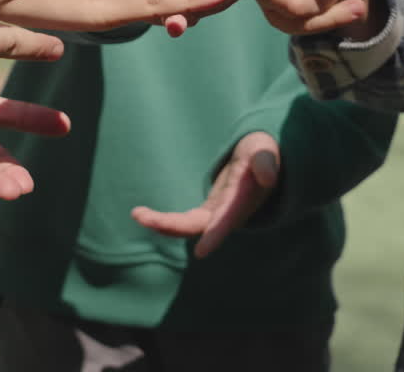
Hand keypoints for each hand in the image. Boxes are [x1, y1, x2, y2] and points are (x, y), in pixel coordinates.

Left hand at [131, 132, 279, 257]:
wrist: (261, 162)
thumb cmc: (262, 153)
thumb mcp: (265, 151)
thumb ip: (265, 162)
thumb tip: (267, 176)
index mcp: (243, 201)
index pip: (228, 220)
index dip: (215, 235)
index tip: (201, 252)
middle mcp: (228, 215)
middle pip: (197, 226)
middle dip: (170, 224)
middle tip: (140, 216)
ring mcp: (217, 216)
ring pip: (186, 226)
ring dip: (162, 224)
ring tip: (136, 214)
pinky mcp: (208, 213)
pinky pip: (183, 222)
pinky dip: (164, 220)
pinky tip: (143, 215)